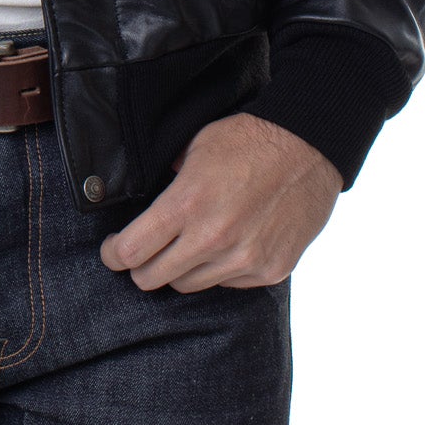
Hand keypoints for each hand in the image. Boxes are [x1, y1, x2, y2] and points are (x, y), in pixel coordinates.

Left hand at [99, 112, 342, 291]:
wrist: (311, 147)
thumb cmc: (250, 139)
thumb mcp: (196, 146)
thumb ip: (169, 181)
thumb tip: (148, 201)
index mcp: (188, 203)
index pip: (131, 251)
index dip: (114, 254)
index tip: (114, 251)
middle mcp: (213, 238)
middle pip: (152, 279)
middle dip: (141, 267)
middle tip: (144, 252)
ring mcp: (243, 259)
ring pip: (188, 286)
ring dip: (182, 269)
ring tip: (191, 244)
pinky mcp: (269, 271)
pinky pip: (227, 283)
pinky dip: (220, 269)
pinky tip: (227, 244)